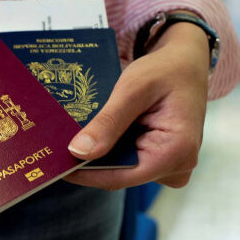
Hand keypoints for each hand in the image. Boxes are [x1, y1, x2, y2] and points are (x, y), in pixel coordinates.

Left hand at [65, 21, 209, 189]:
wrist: (185, 63)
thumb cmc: (165, 71)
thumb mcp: (133, 89)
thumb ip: (108, 122)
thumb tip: (79, 152)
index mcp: (176, 152)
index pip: (121, 176)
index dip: (86, 173)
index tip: (56, 166)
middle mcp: (177, 166)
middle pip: (120, 174)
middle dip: (89, 162)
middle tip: (55, 149)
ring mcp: (170, 165)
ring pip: (122, 168)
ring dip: (98, 154)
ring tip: (68, 138)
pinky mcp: (160, 159)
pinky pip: (128, 160)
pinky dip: (109, 148)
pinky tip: (90, 134)